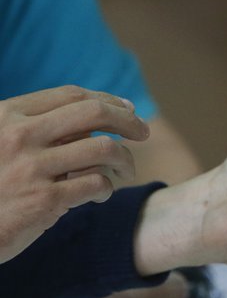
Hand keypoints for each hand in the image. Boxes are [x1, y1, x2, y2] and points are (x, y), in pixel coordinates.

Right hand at [0, 85, 148, 262]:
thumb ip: (36, 130)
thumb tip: (95, 117)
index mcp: (7, 116)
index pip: (70, 96)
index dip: (106, 100)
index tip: (127, 109)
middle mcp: (20, 136)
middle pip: (94, 114)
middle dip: (128, 120)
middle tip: (142, 132)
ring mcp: (32, 169)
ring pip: (104, 149)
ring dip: (125, 159)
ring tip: (126, 171)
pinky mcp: (44, 201)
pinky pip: (96, 185)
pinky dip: (107, 189)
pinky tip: (100, 195)